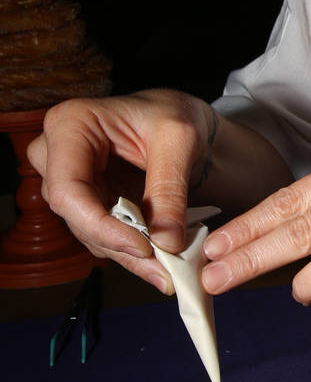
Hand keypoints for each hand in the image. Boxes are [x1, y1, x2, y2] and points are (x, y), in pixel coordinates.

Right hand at [27, 89, 215, 291]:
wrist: (178, 118)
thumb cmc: (173, 113)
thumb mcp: (180, 139)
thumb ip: (170, 188)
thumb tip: (167, 241)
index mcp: (71, 124)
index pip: (69, 189)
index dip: (101, 226)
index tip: (143, 247)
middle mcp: (58, 153)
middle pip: (75, 215)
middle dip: (120, 245)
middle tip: (162, 268)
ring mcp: (70, 179)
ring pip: (88, 231)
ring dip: (127, 254)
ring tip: (167, 268)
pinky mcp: (87, 200)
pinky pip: (102, 233)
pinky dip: (131, 249)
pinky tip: (159, 259)